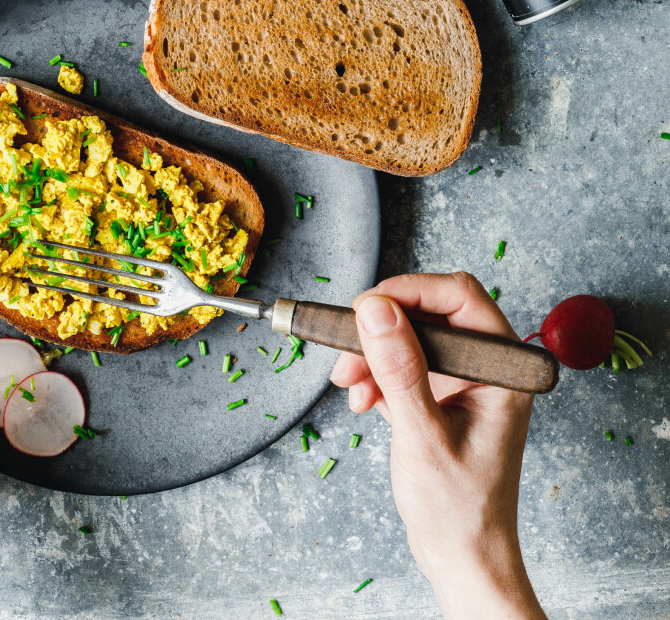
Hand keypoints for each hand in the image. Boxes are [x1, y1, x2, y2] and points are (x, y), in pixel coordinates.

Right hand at [330, 272, 546, 619]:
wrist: (462, 558)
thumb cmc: (460, 511)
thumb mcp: (423, 436)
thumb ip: (399, 369)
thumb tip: (375, 309)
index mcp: (504, 369)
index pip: (459, 297)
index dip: (410, 292)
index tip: (366, 305)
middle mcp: (488, 367)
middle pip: (429, 312)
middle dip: (383, 329)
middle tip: (347, 350)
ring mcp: (464, 380)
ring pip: (410, 336)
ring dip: (373, 354)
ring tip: (349, 385)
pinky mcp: (442, 394)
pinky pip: (404, 362)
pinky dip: (377, 375)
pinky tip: (363, 399)